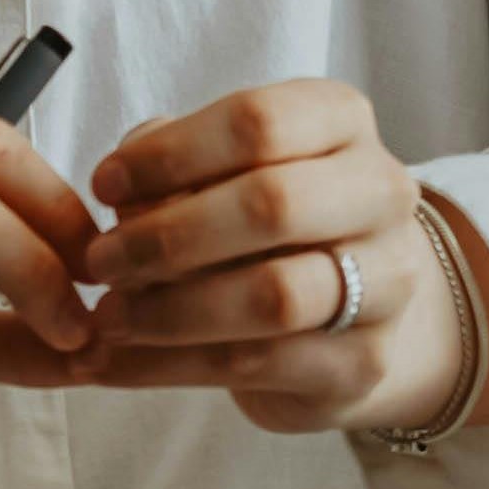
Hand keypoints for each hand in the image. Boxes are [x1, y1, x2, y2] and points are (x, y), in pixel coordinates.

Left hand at [78, 78, 488, 442]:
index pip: (258, 122)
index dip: (170, 155)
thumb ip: (172, 163)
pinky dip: (170, 367)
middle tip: (101, 261)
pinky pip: (259, 366)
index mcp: (342, 122)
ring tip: (108, 318)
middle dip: (168, 236)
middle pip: (273, 205)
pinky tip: (115, 364)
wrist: (361, 307)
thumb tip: (120, 187)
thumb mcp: (227, 170)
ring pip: (273, 296)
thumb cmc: (273, 222)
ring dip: (171, 311)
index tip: (103, 185)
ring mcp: (386, 282)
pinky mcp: (363, 362)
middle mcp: (380, 193)